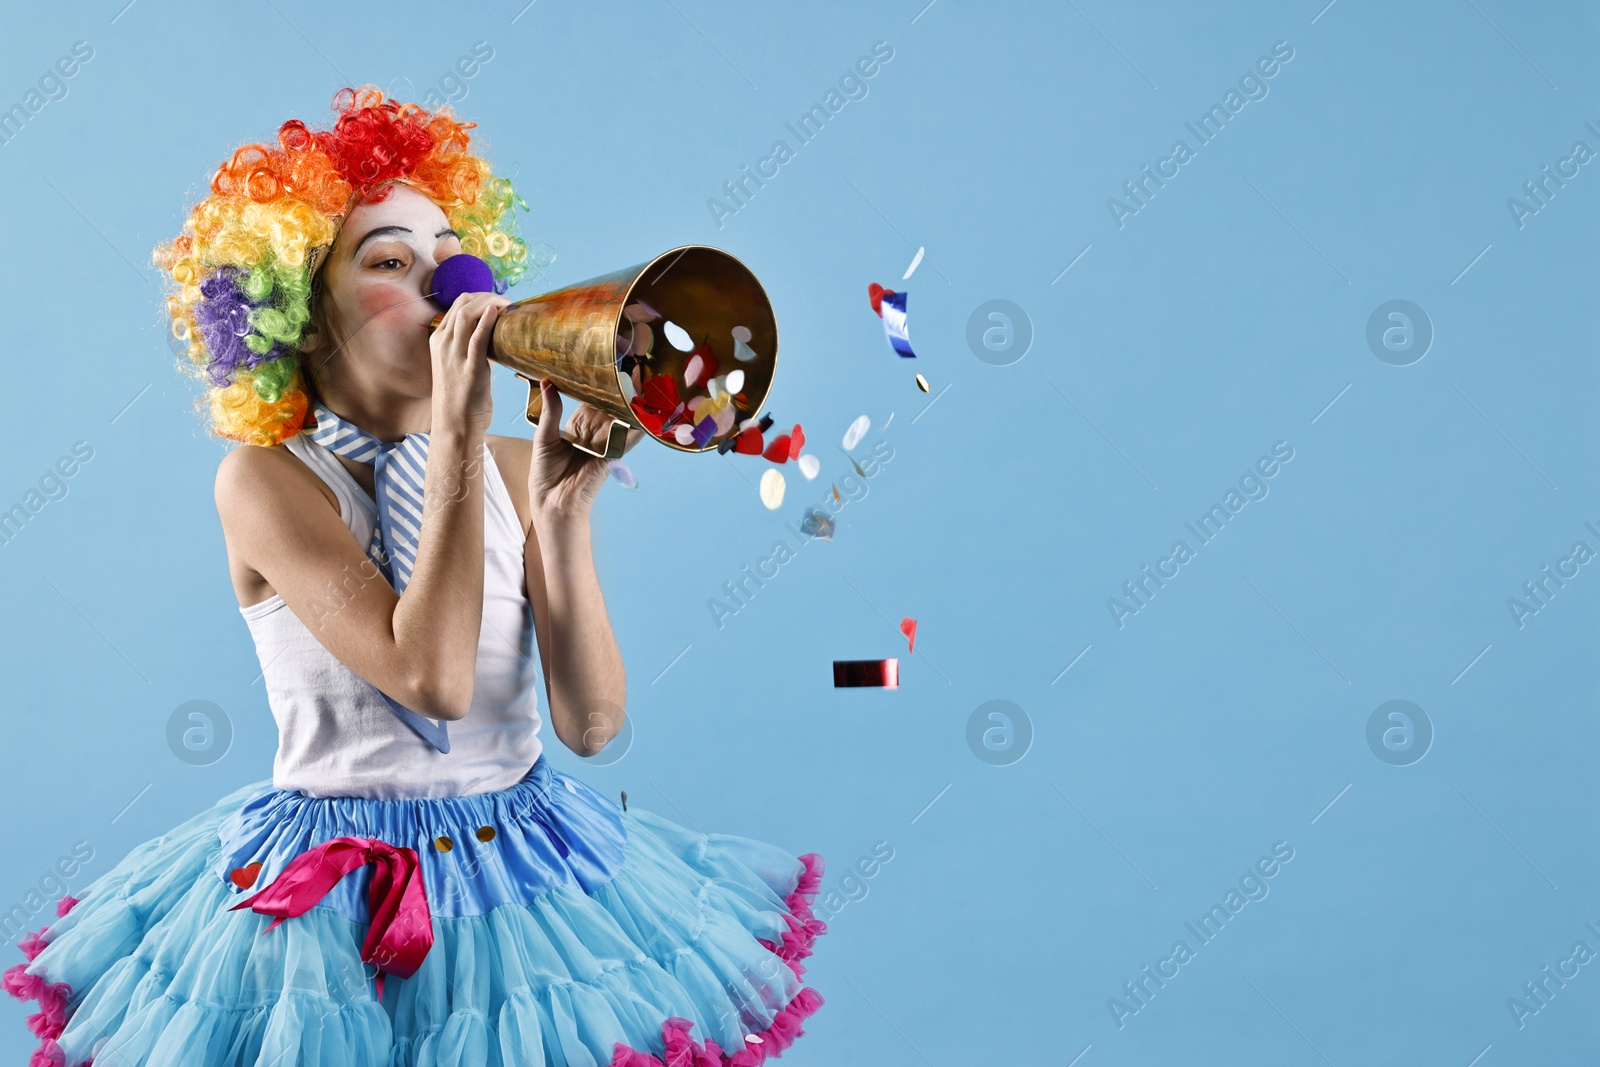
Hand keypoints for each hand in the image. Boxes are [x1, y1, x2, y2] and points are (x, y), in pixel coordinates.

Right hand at [428, 290, 508, 434]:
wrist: (455, 427)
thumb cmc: (461, 399)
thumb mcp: (460, 367)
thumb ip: (472, 349)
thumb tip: (492, 336)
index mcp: (438, 341)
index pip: (456, 305)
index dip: (479, 297)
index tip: (497, 300)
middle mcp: (443, 344)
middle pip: (462, 303)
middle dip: (486, 296)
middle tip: (507, 302)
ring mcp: (454, 355)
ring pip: (467, 313)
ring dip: (490, 302)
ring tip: (508, 305)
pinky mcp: (470, 368)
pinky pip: (477, 337)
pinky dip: (487, 320)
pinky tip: (498, 311)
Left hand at [528, 381, 644, 525]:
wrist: (552, 501)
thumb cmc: (545, 473)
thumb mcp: (544, 436)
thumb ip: (551, 411)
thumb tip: (547, 383)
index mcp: (578, 428)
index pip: (590, 402)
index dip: (596, 387)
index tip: (602, 367)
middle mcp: (593, 434)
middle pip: (608, 408)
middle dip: (616, 391)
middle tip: (626, 365)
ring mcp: (604, 444)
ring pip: (619, 420)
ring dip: (629, 404)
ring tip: (638, 381)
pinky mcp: (611, 456)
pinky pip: (626, 440)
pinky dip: (636, 428)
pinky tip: (644, 414)